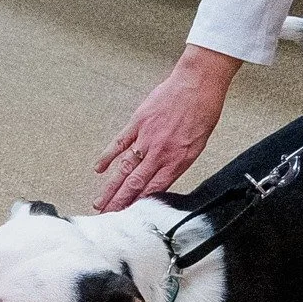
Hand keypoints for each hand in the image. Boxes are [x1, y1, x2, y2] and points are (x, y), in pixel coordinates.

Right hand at [95, 44, 240, 211]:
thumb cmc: (203, 110)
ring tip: (100, 202)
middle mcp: (159, 153)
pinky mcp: (137, 123)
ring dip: (110, 188)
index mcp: (177, 161)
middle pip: (134, 184)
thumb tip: (164, 177)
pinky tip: (99, 169)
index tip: (129, 217)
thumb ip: (178, 162)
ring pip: (124, 169)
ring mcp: (146, 138)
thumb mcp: (198, 144)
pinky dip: (107, 157)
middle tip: (108, 216)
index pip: (154, 190)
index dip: (139, 205)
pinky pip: (119, 144)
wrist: (197, 84)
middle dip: (120, 203)